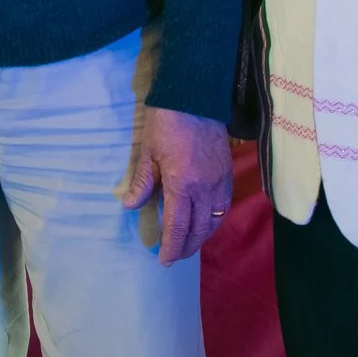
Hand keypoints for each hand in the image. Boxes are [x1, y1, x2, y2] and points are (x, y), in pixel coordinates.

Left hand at [121, 108, 232, 263]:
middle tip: (175, 257)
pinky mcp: (227, 173)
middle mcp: (205, 188)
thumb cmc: (166, 121)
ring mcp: (220, 181)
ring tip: (189, 245)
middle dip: (187, 247)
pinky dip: (215, 220)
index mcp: (182, 184)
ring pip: (214, 220)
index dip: (171, 246)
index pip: (177, 226)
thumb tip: (130, 206)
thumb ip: (142, 183)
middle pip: (199, 229)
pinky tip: (206, 223)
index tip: (164, 260)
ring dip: (202, 237)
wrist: (195, 96)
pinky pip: (223, 206)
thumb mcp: (148, 152)